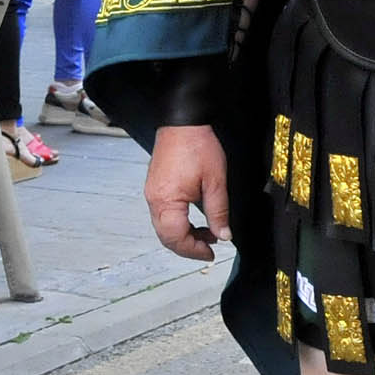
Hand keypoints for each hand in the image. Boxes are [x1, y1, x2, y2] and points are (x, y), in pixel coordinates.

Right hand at [144, 123, 229, 259]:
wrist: (183, 121)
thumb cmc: (198, 145)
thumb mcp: (216, 181)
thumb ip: (218, 211)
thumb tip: (223, 235)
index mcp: (166, 200)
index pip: (176, 238)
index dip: (194, 250)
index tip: (210, 254)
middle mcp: (154, 200)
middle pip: (166, 237)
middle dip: (188, 246)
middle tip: (210, 248)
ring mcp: (152, 193)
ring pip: (164, 227)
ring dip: (184, 235)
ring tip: (208, 232)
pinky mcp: (155, 187)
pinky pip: (163, 215)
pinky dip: (178, 223)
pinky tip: (195, 219)